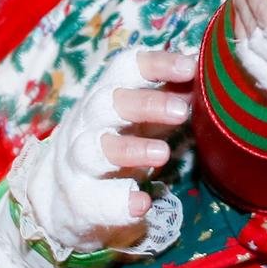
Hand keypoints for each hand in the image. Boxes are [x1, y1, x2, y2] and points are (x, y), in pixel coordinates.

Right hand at [7, 47, 193, 256]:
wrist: (62, 199)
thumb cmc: (112, 146)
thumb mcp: (137, 118)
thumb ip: (166, 97)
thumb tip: (204, 71)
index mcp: (104, 97)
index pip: (124, 69)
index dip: (155, 63)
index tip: (190, 66)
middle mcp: (86, 125)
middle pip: (106, 104)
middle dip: (145, 104)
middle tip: (182, 111)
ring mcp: (77, 164)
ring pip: (95, 150)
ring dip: (129, 149)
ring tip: (163, 154)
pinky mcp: (79, 200)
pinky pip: (95, 200)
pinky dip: (117, 202)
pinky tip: (142, 204)